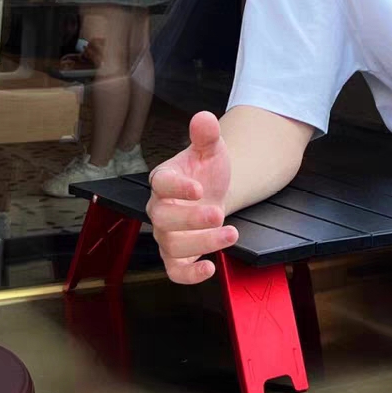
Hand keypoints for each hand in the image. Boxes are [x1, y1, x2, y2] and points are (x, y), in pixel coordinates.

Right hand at [146, 111, 237, 283]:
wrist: (214, 192)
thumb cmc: (206, 171)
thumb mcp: (211, 149)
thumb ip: (207, 135)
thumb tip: (204, 117)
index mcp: (164, 180)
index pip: (161, 184)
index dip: (177, 188)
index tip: (199, 188)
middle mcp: (160, 209)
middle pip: (163, 219)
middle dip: (191, 219)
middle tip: (219, 213)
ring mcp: (167, 234)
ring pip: (172, 246)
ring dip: (202, 243)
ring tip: (231, 233)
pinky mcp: (177, 255)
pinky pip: (175, 271)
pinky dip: (189, 275)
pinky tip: (210, 268)